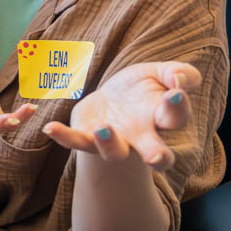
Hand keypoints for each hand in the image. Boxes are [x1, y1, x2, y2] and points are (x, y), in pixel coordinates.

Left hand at [43, 62, 198, 169]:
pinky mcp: (86, 137)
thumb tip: (180, 81)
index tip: (174, 93)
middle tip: (155, 157)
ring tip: (103, 128)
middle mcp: (141, 136)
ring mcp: (112, 140)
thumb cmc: (143, 87)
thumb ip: (180, 73)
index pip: (176, 118)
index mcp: (162, 118)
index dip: (178, 107)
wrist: (113, 97)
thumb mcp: (160, 73)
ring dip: (109, 144)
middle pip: (156, 156)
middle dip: (157, 157)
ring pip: (114, 153)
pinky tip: (49, 127)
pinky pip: (74, 141)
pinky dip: (62, 137)